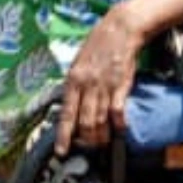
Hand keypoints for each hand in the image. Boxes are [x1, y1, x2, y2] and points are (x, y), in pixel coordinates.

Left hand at [57, 7, 147, 154]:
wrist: (119, 30)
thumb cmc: (97, 46)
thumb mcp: (78, 64)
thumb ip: (75, 85)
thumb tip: (71, 106)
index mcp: (72, 80)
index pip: (66, 114)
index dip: (64, 135)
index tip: (62, 151)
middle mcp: (86, 85)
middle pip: (84, 121)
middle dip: (86, 140)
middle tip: (89, 149)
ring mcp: (104, 86)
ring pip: (99, 119)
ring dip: (101, 135)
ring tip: (102, 144)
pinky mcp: (121, 85)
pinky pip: (118, 110)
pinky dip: (119, 123)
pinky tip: (120, 129)